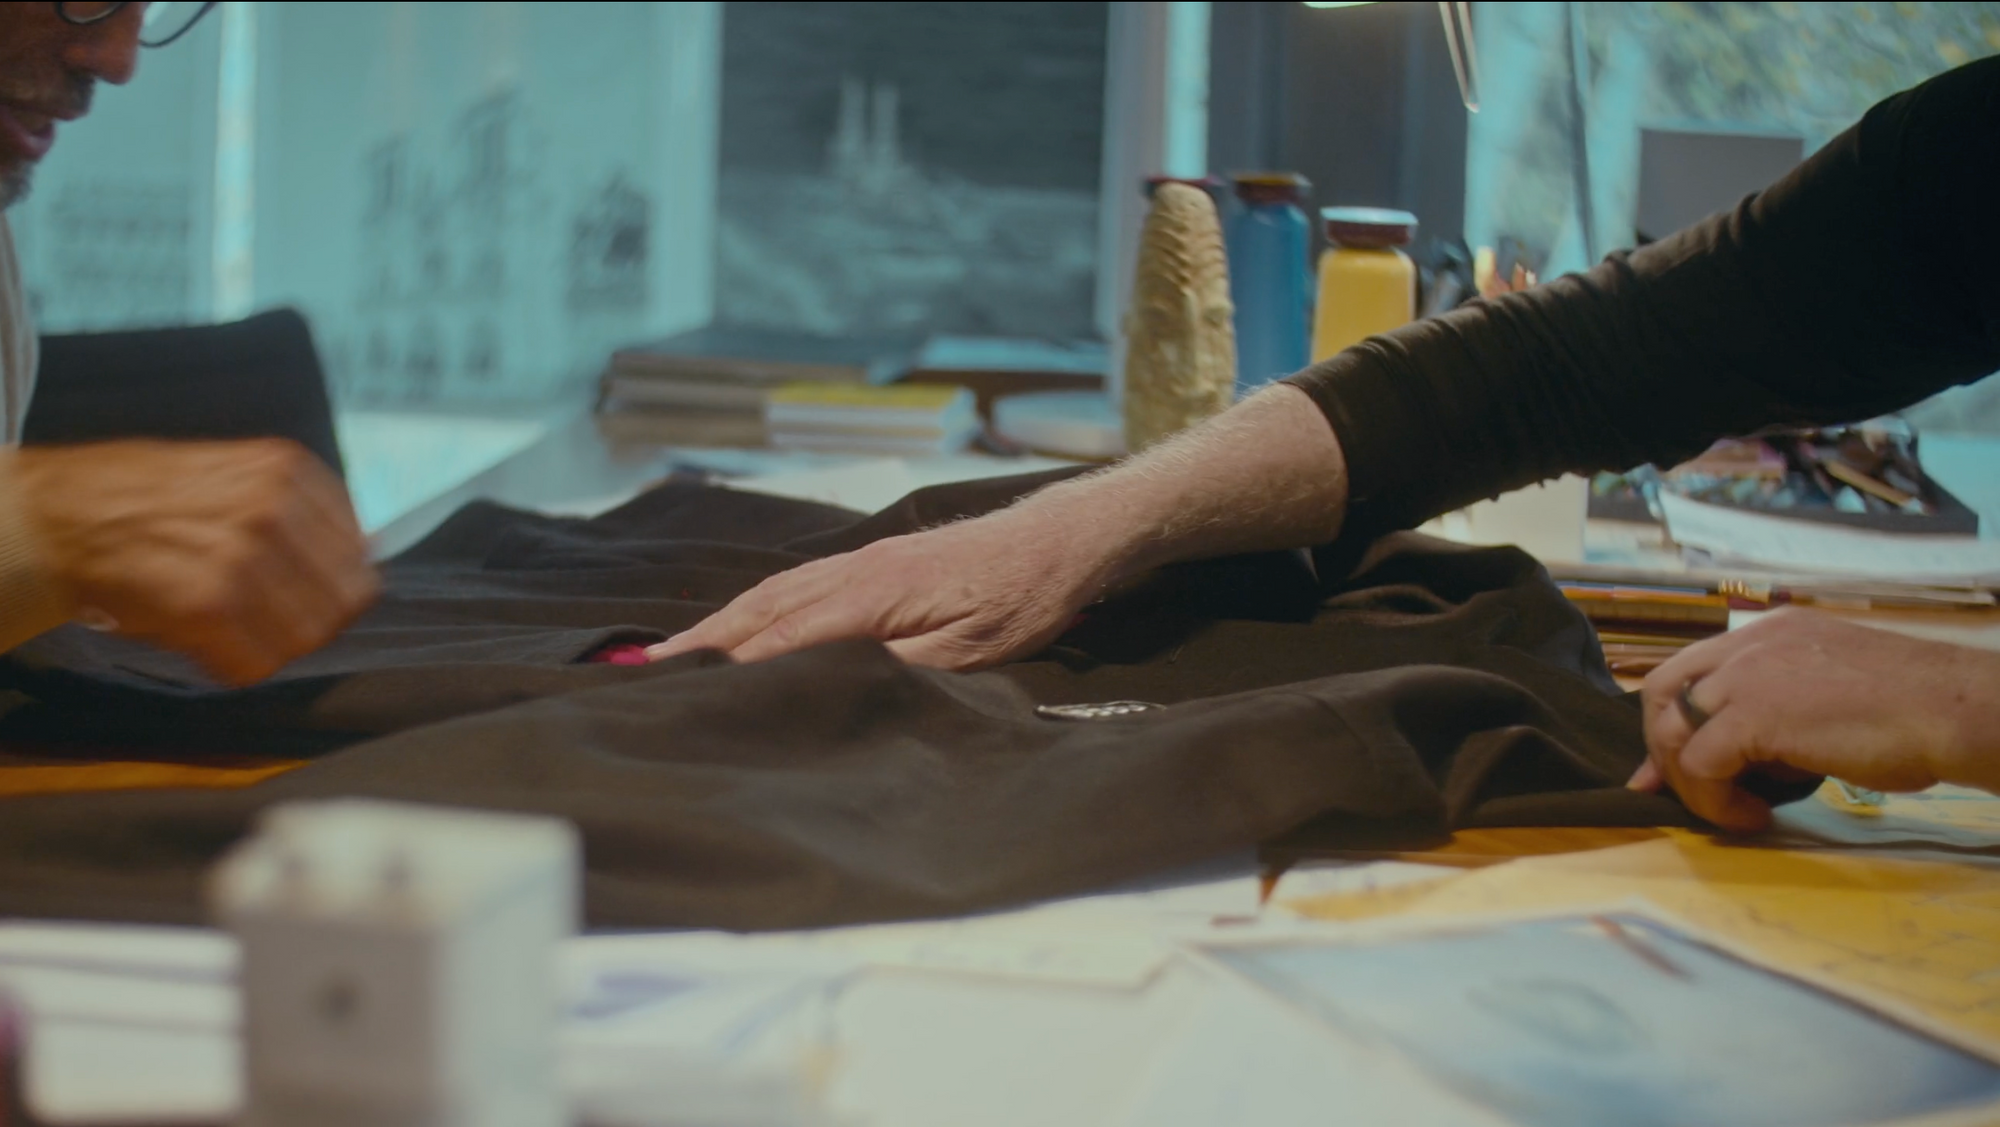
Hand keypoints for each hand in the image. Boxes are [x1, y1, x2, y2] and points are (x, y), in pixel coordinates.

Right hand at [12, 438, 379, 685]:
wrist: (61, 515)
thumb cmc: (149, 500)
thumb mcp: (240, 474)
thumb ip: (305, 510)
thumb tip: (368, 551)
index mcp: (290, 471)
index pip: (360, 557)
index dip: (332, 585)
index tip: (302, 591)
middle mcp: (275, 510)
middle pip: (341, 604)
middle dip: (309, 622)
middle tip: (265, 619)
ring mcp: (244, 558)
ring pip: (303, 639)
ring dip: (268, 645)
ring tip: (228, 625)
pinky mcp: (208, 605)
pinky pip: (254, 664)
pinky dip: (231, 664)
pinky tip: (201, 638)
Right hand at [646, 505, 1109, 670]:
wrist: (1053, 543)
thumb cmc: (1018, 600)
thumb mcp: (965, 651)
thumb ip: (895, 667)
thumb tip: (830, 680)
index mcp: (869, 598)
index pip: (782, 640)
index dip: (729, 669)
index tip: (680, 692)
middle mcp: (852, 572)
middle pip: (760, 611)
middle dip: (703, 643)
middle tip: (646, 671)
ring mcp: (859, 561)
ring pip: (773, 594)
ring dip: (722, 623)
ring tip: (678, 651)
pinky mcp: (872, 561)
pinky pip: (797, 585)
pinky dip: (756, 606)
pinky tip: (745, 621)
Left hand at [1631, 608, 1996, 832]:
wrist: (1952, 709)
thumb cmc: (1911, 712)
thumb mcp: (1826, 696)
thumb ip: (1778, 713)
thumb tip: (1744, 760)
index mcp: (1768, 634)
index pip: (1690, 669)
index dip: (1671, 720)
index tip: (1671, 766)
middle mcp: (1749, 644)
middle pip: (1662, 690)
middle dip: (1660, 746)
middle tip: (1674, 791)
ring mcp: (1748, 674)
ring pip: (1674, 731)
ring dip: (1690, 781)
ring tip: (1733, 811)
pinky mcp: (1754, 713)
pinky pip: (1700, 764)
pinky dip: (1714, 800)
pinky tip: (1754, 817)